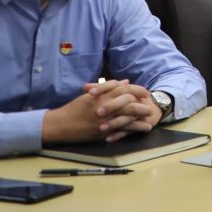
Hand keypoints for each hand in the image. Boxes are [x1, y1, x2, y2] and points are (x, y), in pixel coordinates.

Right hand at [42, 80, 160, 144]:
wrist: (60, 124)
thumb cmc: (74, 109)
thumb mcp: (90, 95)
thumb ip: (108, 88)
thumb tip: (125, 82)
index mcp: (101, 94)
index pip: (124, 88)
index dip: (137, 89)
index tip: (145, 92)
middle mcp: (104, 104)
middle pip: (129, 100)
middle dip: (142, 102)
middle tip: (150, 104)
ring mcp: (104, 118)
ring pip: (128, 114)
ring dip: (142, 115)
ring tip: (151, 115)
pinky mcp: (103, 130)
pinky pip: (123, 128)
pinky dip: (135, 127)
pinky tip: (144, 128)